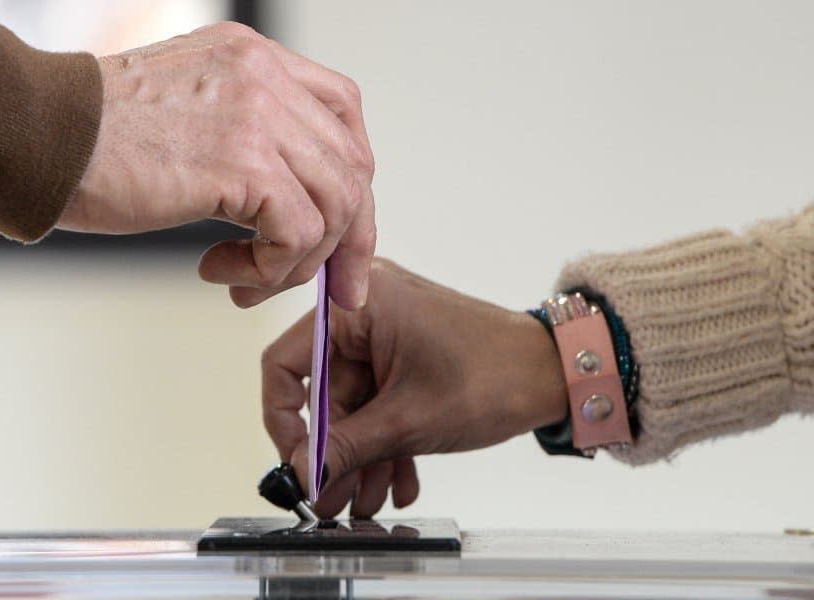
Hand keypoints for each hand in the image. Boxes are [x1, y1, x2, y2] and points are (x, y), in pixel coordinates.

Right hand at [61, 22, 375, 309]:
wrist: (33, 135)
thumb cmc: (92, 136)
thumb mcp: (189, 114)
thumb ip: (246, 139)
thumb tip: (290, 205)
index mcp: (255, 59)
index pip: (343, 114)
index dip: (353, 180)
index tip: (343, 233)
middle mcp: (265, 77)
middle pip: (352, 164)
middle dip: (348, 239)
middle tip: (329, 286)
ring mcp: (257, 115)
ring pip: (335, 203)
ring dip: (300, 261)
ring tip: (250, 281)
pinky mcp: (240, 161)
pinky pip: (298, 231)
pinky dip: (272, 268)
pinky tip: (223, 269)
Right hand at [262, 259, 568, 517]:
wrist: (556, 372)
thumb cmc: (497, 373)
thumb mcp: (409, 420)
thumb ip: (347, 446)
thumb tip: (304, 472)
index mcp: (358, 304)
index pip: (287, 361)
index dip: (283, 417)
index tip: (297, 460)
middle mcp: (367, 310)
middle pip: (325, 391)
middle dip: (335, 451)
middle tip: (331, 496)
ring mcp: (388, 331)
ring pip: (355, 403)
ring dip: (363, 454)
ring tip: (366, 499)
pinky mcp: (406, 351)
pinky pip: (380, 398)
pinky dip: (387, 439)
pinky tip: (397, 479)